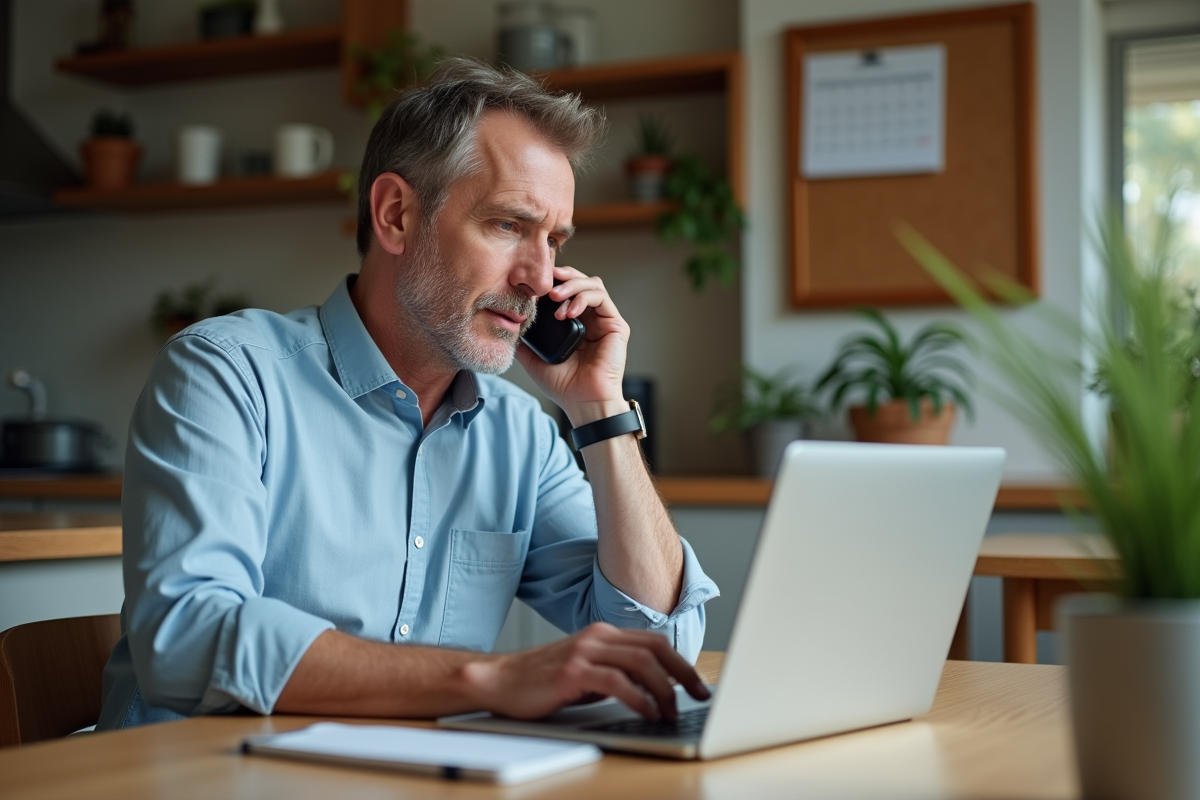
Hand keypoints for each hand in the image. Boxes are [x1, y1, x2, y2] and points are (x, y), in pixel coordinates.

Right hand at [461, 622, 709, 720]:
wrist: (500, 681)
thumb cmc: (544, 682)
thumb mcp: (587, 672)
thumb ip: (616, 674)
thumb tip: (654, 691)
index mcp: (604, 634)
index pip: (655, 643)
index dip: (682, 663)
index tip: (698, 686)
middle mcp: (598, 637)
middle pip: (656, 648)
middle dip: (683, 674)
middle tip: (699, 696)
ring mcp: (585, 651)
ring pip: (641, 663)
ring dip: (664, 690)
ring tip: (671, 712)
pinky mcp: (573, 671)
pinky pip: (616, 681)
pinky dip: (638, 698)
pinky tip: (646, 712)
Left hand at [515, 266, 629, 426]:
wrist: (583, 402)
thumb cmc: (563, 385)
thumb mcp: (533, 357)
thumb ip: (523, 338)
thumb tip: (507, 321)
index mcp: (573, 323)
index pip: (564, 291)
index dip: (551, 282)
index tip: (532, 282)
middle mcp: (590, 318)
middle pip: (579, 281)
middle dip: (562, 276)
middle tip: (545, 282)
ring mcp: (604, 320)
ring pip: (591, 284)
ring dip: (571, 285)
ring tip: (555, 297)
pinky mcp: (616, 325)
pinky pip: (601, 297)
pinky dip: (583, 298)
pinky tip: (568, 312)